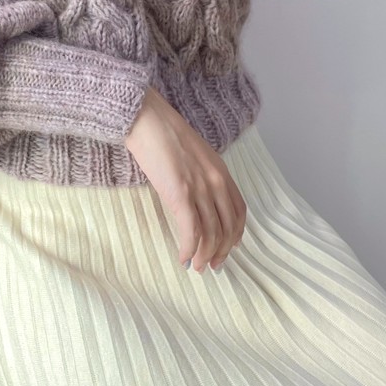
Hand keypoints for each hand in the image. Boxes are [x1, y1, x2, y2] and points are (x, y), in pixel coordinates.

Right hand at [124, 86, 245, 271]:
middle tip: (212, 266)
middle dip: (222, 251)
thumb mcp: (193, 153)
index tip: (229, 247)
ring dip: (204, 255)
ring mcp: (199, 188)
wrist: (146, 119)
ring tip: (195, 267)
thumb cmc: (163, 133)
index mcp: (220, 171)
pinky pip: (190, 230)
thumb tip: (195, 197)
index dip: (236, 234)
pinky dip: (188, 249)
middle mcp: (215, 182)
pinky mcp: (180, 194)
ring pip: (211, 233)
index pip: (238, 211)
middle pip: (227, 227)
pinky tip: (182, 258)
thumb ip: (201, 174)